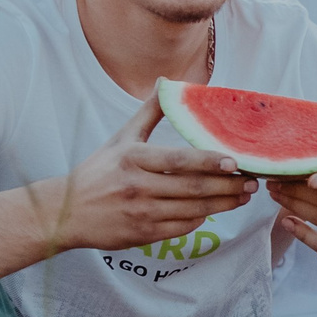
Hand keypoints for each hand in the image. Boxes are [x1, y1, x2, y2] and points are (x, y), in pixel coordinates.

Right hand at [48, 96, 256, 251]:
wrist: (64, 213)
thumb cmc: (98, 171)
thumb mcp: (121, 138)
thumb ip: (149, 113)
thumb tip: (167, 82)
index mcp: (134, 159)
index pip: (180, 161)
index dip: (210, 162)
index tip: (235, 162)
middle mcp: (138, 186)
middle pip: (193, 188)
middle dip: (228, 186)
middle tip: (252, 182)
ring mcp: (141, 213)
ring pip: (192, 210)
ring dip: (223, 204)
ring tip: (243, 196)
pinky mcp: (142, 235)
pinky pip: (181, 228)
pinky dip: (200, 220)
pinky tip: (214, 211)